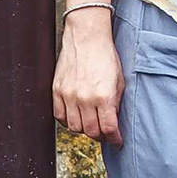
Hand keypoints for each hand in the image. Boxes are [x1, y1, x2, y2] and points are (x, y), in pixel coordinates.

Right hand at [53, 10, 124, 143]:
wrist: (86, 36)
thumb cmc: (105, 55)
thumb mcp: (119, 80)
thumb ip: (116, 103)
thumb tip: (113, 121)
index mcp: (103, 96)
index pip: (108, 129)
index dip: (114, 138)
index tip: (117, 141)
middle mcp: (84, 98)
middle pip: (90, 132)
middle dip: (100, 136)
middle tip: (105, 134)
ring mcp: (68, 95)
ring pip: (74, 127)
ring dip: (84, 129)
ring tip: (91, 124)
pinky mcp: (57, 90)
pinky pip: (59, 116)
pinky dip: (67, 120)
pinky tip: (76, 116)